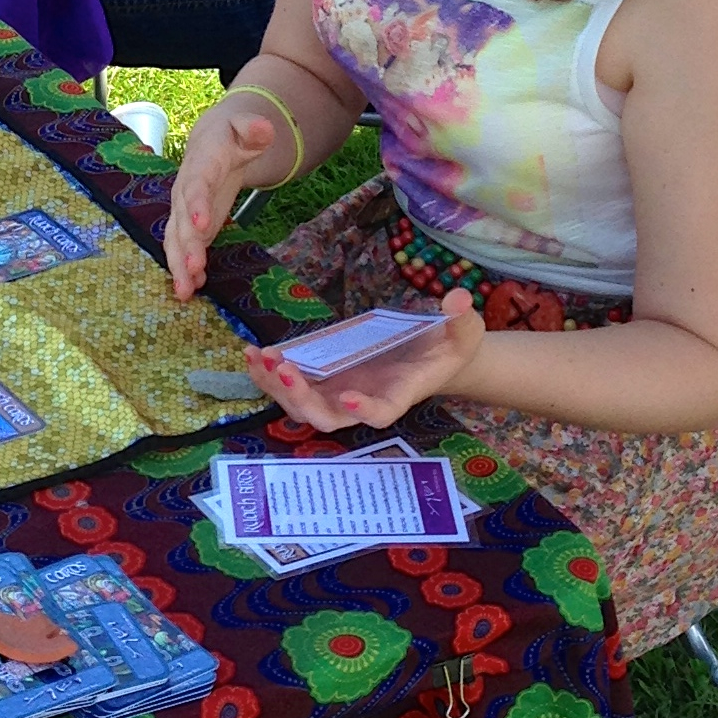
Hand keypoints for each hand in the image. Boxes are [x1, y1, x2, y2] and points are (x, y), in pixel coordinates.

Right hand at [164, 108, 279, 299]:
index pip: (196, 186)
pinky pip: (183, 248)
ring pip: (176, 240)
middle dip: (186, 247)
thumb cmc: (232, 135)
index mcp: (200, 166)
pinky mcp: (190, 226)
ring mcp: (185, 211)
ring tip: (185, 292)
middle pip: (182, 221)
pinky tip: (194, 288)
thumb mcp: (245, 126)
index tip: (203, 227)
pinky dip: (186, 268)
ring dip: (180, 266)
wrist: (214, 142)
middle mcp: (185, 190)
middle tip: (194, 270)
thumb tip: (263, 129)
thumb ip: (253, 128)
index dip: (197, 206)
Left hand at [244, 289, 485, 432]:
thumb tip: (459, 299)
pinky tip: (253, 354)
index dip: (364, 411)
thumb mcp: (465, 332)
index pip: (382, 413)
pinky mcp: (325, 382)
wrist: (431, 356)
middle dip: (302, 397)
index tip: (347, 398)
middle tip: (284, 368)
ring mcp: (341, 395)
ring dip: (276, 387)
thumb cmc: (450, 346)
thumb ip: (463, 320)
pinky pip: (291, 387)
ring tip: (258, 357)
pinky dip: (270, 374)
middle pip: (327, 417)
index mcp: (399, 394)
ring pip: (301, 407)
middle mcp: (364, 402)